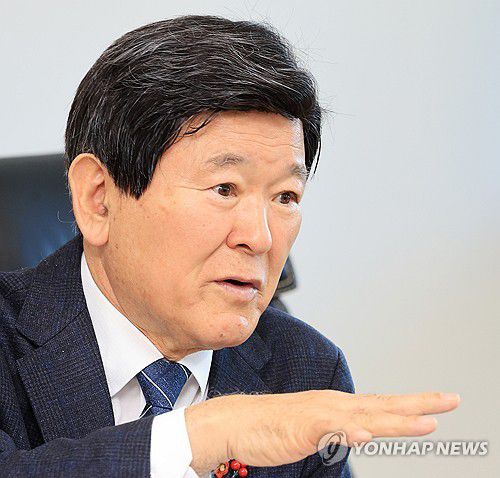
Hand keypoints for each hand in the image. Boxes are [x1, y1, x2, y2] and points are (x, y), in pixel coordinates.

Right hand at [185, 390, 459, 474]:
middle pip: (382, 405)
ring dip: (394, 419)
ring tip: (426, 422)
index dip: (412, 405)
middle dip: (418, 404)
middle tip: (452, 399)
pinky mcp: (300, 427)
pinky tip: (365, 434)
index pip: (381, 404)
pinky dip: (347, 431)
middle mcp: (333, 405)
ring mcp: (317, 414)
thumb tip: (366, 432)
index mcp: (337, 406)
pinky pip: (327, 430)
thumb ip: (340, 430)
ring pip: (362, 416)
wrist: (237, 422)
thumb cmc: (274, 426)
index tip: (439, 405)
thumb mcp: (315, 430)